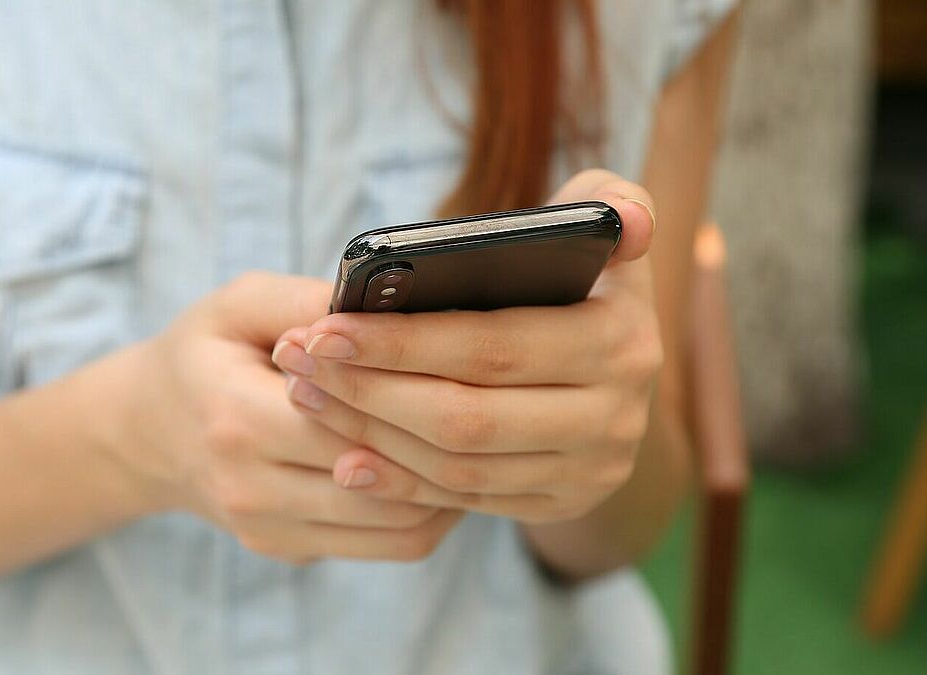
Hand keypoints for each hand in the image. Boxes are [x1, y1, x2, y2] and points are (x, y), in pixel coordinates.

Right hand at [115, 272, 462, 562]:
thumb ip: (307, 301)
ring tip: (480, 438)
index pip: (352, 421)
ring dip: (450, 487)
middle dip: (446, 444)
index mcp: (236, 419)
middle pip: (385, 481)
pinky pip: (385, 545)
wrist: (149, 431)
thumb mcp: (239, 304)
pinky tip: (445, 467)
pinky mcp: (289, 551)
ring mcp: (270, 530)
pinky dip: (427, 511)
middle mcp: (251, 489)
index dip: (415, 396)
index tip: (466, 365)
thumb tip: (389, 306)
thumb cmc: (204, 354)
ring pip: (398, 528)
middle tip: (496, 404)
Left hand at [271, 170, 661, 523]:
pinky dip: (401, 481)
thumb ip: (608, 199)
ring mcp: (590, 470)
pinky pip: (466, 500)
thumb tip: (628, 222)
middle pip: (465, 416)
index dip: (401, 342)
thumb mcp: (601, 227)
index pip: (492, 348)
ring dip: (371, 435)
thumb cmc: (582, 277)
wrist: (615, 370)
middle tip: (299, 361)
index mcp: (621, 341)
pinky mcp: (561, 504)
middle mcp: (615, 417)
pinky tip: (347, 457)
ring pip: (458, 465)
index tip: (324, 328)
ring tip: (308, 395)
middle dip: (369, 391)